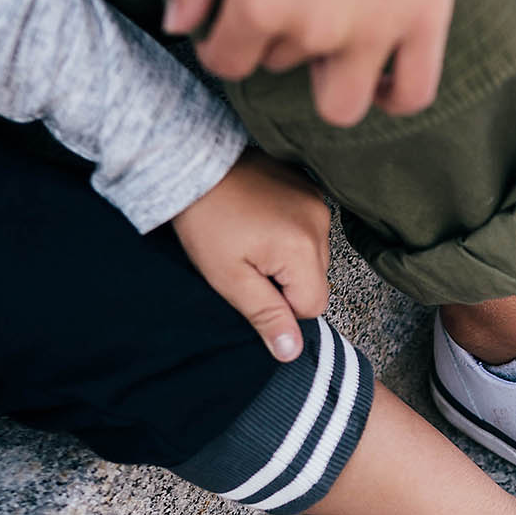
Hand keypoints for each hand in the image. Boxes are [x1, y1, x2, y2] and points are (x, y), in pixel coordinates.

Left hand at [166, 0, 466, 127]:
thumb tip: (178, 24)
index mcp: (261, 1)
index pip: (226, 62)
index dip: (222, 39)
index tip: (233, 15)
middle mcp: (316, 29)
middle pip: (281, 66)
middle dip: (278, 36)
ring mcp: (376, 32)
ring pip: (341, 105)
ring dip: (328, 79)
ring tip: (332, 38)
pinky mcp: (425, 23)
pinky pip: (411, 94)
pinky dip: (394, 94)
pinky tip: (379, 71)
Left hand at [173, 151, 331, 362]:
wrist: (194, 163)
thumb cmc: (206, 221)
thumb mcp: (229, 278)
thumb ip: (266, 316)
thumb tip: (292, 351)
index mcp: (303, 249)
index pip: (313, 306)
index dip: (281, 305)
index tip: (251, 283)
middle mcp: (320, 223)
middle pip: (316, 280)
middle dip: (285, 280)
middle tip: (247, 259)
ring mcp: (318, 201)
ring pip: (314, 255)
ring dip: (288, 256)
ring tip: (252, 237)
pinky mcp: (311, 188)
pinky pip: (310, 228)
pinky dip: (290, 232)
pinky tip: (261, 220)